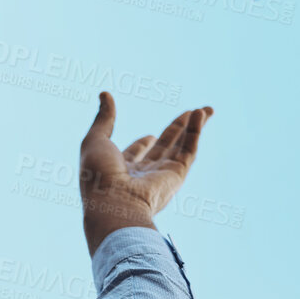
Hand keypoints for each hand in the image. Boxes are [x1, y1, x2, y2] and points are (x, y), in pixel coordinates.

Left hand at [79, 92, 212, 255]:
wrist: (113, 204)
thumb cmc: (98, 177)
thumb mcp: (95, 141)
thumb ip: (104, 118)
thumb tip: (104, 94)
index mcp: (120, 171)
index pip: (136, 154)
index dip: (142, 144)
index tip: (150, 136)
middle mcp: (143, 175)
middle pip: (164, 147)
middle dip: (176, 130)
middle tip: (189, 114)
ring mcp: (161, 176)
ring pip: (181, 147)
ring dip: (193, 128)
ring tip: (204, 110)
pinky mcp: (176, 176)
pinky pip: (189, 149)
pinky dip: (196, 131)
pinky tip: (201, 114)